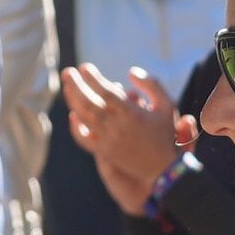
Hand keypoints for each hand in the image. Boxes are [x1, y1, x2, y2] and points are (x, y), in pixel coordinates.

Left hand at [63, 63, 185, 217]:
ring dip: (72, 100)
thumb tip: (130, 72)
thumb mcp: (167, 104)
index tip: (85, 67)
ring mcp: (107, 140)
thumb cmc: (165, 134)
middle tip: (67, 71)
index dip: (92, 78)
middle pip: (88, 102)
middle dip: (75, 85)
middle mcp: (116, 126)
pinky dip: (75, 127)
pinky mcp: (104, 151)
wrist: (164, 168)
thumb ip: (151, 84)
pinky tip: (72, 115)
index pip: (105, 91)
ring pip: (83, 117)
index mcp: (131, 113)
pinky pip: (84, 139)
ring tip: (67, 86)